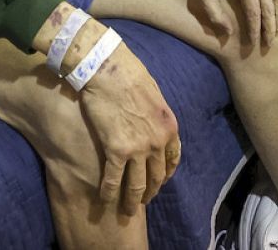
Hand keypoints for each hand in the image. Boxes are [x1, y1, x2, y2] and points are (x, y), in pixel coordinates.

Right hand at [78, 37, 180, 214]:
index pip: (172, 159)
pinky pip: (114, 179)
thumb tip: (149, 118)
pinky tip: (105, 199)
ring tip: (127, 210)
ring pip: (138, 184)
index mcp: (169, 126)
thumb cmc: (126, 72)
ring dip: (132, 200)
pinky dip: (110, 192)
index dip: (166, 174)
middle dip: (150, 191)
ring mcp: (138, 148)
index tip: (159, 181)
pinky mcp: (117, 150)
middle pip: (157, 176)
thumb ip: (154, 112)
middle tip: (142, 201)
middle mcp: (158, 141)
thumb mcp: (152, 92)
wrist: (107, 67)